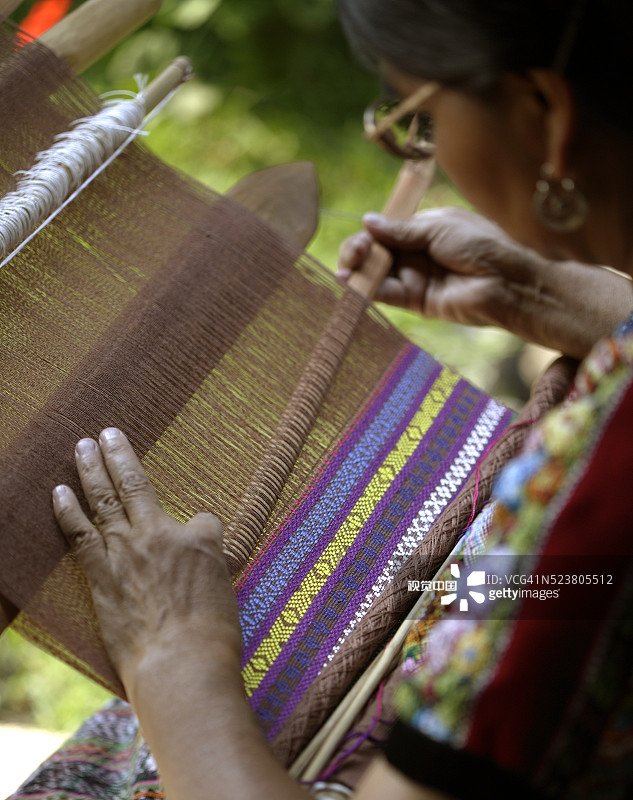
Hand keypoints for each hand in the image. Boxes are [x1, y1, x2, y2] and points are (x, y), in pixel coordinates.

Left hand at [52, 428, 241, 696]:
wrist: (182, 665)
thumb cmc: (211, 636)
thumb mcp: (227, 594)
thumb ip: (211, 571)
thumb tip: (200, 560)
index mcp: (199, 539)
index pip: (201, 521)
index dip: (203, 532)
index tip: (203, 549)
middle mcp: (160, 536)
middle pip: (136, 486)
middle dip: (121, 456)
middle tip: (109, 433)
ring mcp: (127, 553)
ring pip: (104, 500)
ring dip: (90, 469)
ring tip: (82, 446)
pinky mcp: (101, 576)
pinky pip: (79, 534)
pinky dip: (68, 510)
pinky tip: (59, 491)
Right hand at [338, 206, 632, 357]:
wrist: (507, 283)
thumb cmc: (483, 247)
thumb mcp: (439, 229)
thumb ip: (401, 231)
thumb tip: (367, 220)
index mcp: (425, 229)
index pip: (387, 229)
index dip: (370, 231)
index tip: (364, 233)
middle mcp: (417, 253)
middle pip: (376, 251)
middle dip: (359, 251)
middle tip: (353, 256)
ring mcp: (415, 277)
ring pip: (377, 273)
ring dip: (358, 272)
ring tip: (344, 274)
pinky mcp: (415, 301)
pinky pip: (385, 295)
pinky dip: (367, 292)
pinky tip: (352, 288)